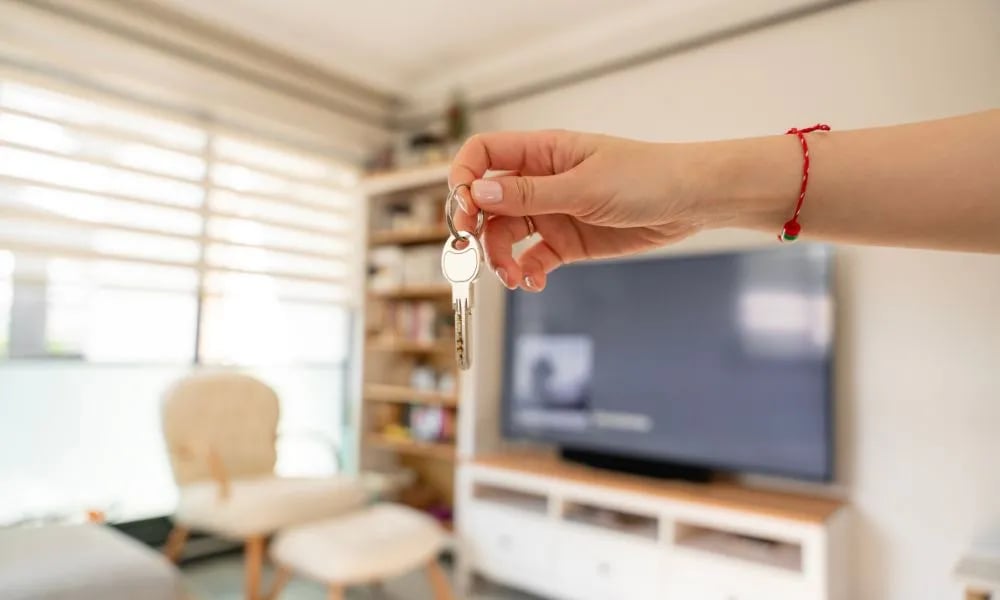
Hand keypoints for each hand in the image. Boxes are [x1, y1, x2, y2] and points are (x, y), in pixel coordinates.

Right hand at [449, 130, 706, 291]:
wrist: (692, 201)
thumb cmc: (645, 177)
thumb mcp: (584, 186)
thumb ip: (529, 195)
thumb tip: (477, 194)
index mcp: (541, 152)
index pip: (483, 155)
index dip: (463, 178)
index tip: (461, 211)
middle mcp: (540, 181)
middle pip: (487, 203)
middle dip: (477, 230)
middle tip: (475, 256)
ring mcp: (553, 212)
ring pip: (506, 236)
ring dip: (500, 259)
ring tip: (514, 278)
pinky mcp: (567, 242)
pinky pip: (533, 258)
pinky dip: (527, 272)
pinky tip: (534, 282)